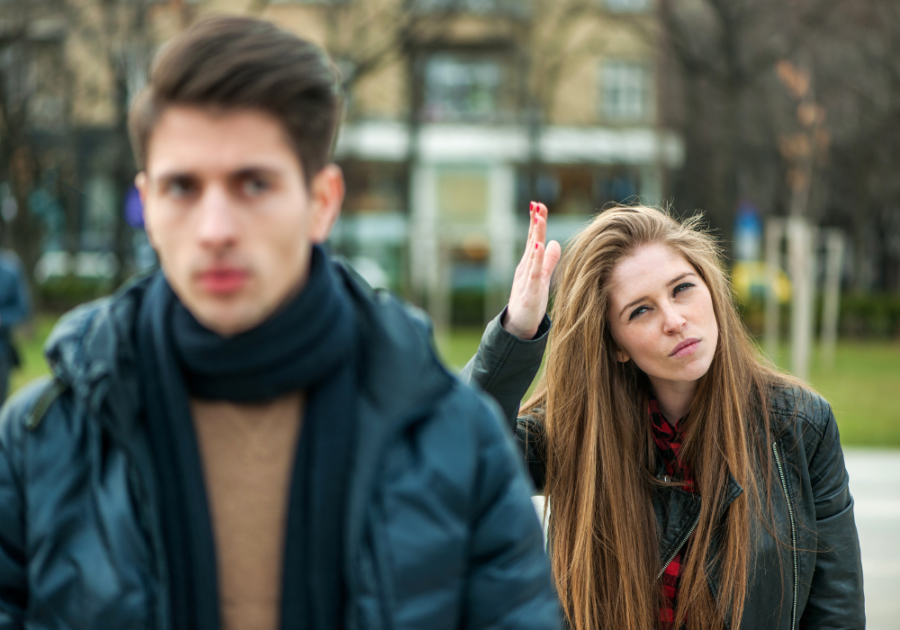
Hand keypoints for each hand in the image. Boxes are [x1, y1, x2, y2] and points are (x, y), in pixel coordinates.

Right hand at [502, 201, 560, 339]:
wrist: (518, 326)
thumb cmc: (530, 302)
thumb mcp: (542, 278)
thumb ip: (549, 260)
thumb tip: (554, 242)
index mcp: (530, 264)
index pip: (534, 239)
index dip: (537, 222)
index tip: (539, 205)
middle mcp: (526, 268)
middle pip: (532, 241)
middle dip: (535, 222)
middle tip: (537, 204)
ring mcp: (526, 278)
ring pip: (532, 253)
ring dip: (535, 235)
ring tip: (538, 219)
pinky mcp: (529, 291)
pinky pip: (534, 272)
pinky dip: (536, 258)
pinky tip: (539, 246)